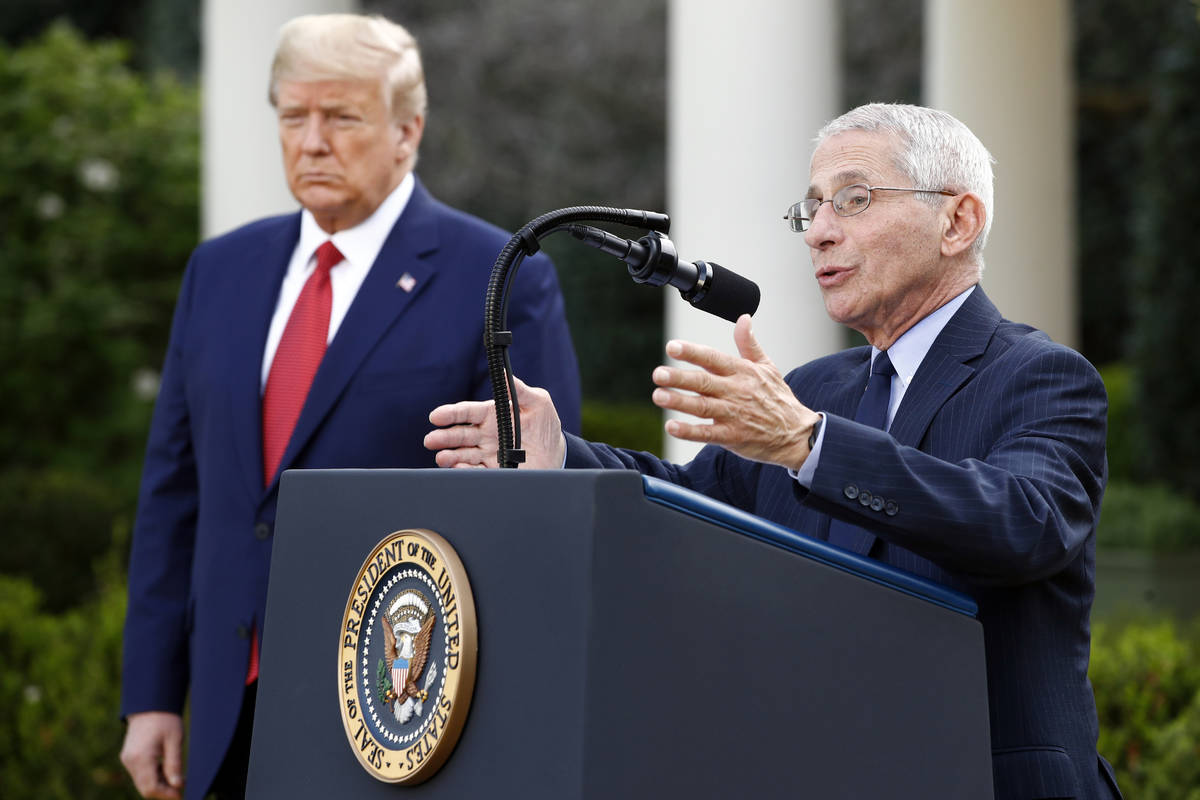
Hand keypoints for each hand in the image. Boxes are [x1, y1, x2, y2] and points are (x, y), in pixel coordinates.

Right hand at [120, 711, 184, 798]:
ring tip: (176, 775)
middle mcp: (130, 761)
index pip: (151, 788)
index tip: (181, 795)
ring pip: (142, 783)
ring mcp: (127, 759)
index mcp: (141, 758)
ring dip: (159, 784)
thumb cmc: (165, 719)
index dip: (167, 795)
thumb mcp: (175, 741)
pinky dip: (152, 776)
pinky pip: (139, 774)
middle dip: (163, 791)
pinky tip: (165, 768)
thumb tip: (178, 786)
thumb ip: (174, 765)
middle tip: (181, 787)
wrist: (149, 704)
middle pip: (145, 788)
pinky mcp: (128, 757)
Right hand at [425, 377, 565, 468]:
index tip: (436, 416)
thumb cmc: (545, 423)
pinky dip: (465, 471)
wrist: (556, 452)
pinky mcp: (494, 470)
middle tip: (431, 440)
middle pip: (460, 435)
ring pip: (463, 454)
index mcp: (492, 414)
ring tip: (441, 457)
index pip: (466, 413)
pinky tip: (458, 468)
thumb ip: (520, 389)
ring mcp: (487, 453)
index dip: (450, 414)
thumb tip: (504, 372)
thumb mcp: (538, 402)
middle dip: (444, 437)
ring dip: (450, 456)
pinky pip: (476, 471)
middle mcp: (485, 434)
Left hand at [651, 314, 819, 469]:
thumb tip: (743, 318)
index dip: (692, 352)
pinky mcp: (732, 437)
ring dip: (679, 401)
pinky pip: (707, 434)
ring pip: (703, 407)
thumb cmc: (779, 399)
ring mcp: (734, 415)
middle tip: (658, 374)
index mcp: (742, 372)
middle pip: (704, 382)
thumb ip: (749, 344)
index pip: (714, 358)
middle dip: (679, 377)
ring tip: (659, 395)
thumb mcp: (768, 366)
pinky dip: (689, 431)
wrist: (797, 434)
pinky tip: (672, 426)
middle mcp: (736, 391)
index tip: (672, 347)